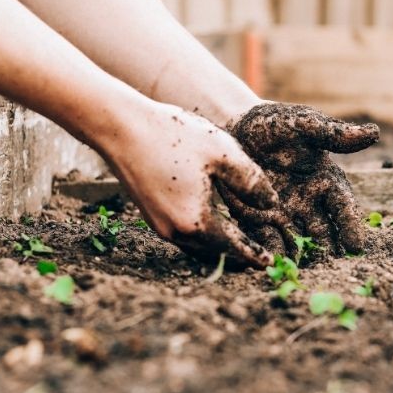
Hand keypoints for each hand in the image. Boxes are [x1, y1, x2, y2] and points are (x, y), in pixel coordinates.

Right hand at [107, 103, 277, 267]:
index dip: (253, 255)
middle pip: (214, 253)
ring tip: (237, 246)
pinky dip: (202, 238)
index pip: (233, 247)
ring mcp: (159, 225)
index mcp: (196, 221)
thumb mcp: (222, 153)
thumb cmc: (173, 136)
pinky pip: (183, 237)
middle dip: (237, 257)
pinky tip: (211, 227)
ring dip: (218, 249)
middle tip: (257, 258)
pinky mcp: (150, 215)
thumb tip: (271, 204)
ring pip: (197, 248)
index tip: (269, 263)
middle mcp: (175, 231)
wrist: (121, 128)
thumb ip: (251, 181)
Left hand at [220, 103, 378, 256]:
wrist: (236, 128)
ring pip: (298, 241)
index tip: (356, 247)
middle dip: (328, 251)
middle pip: (323, 232)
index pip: (343, 208)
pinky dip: (272, 252)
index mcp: (326, 181)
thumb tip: (373, 133)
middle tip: (332, 270)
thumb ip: (333, 134)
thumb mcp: (303, 125)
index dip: (350, 226)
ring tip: (304, 274)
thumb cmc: (275, 124)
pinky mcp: (259, 220)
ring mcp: (285, 214)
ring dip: (302, 257)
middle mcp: (309, 203)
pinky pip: (268, 240)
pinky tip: (274, 264)